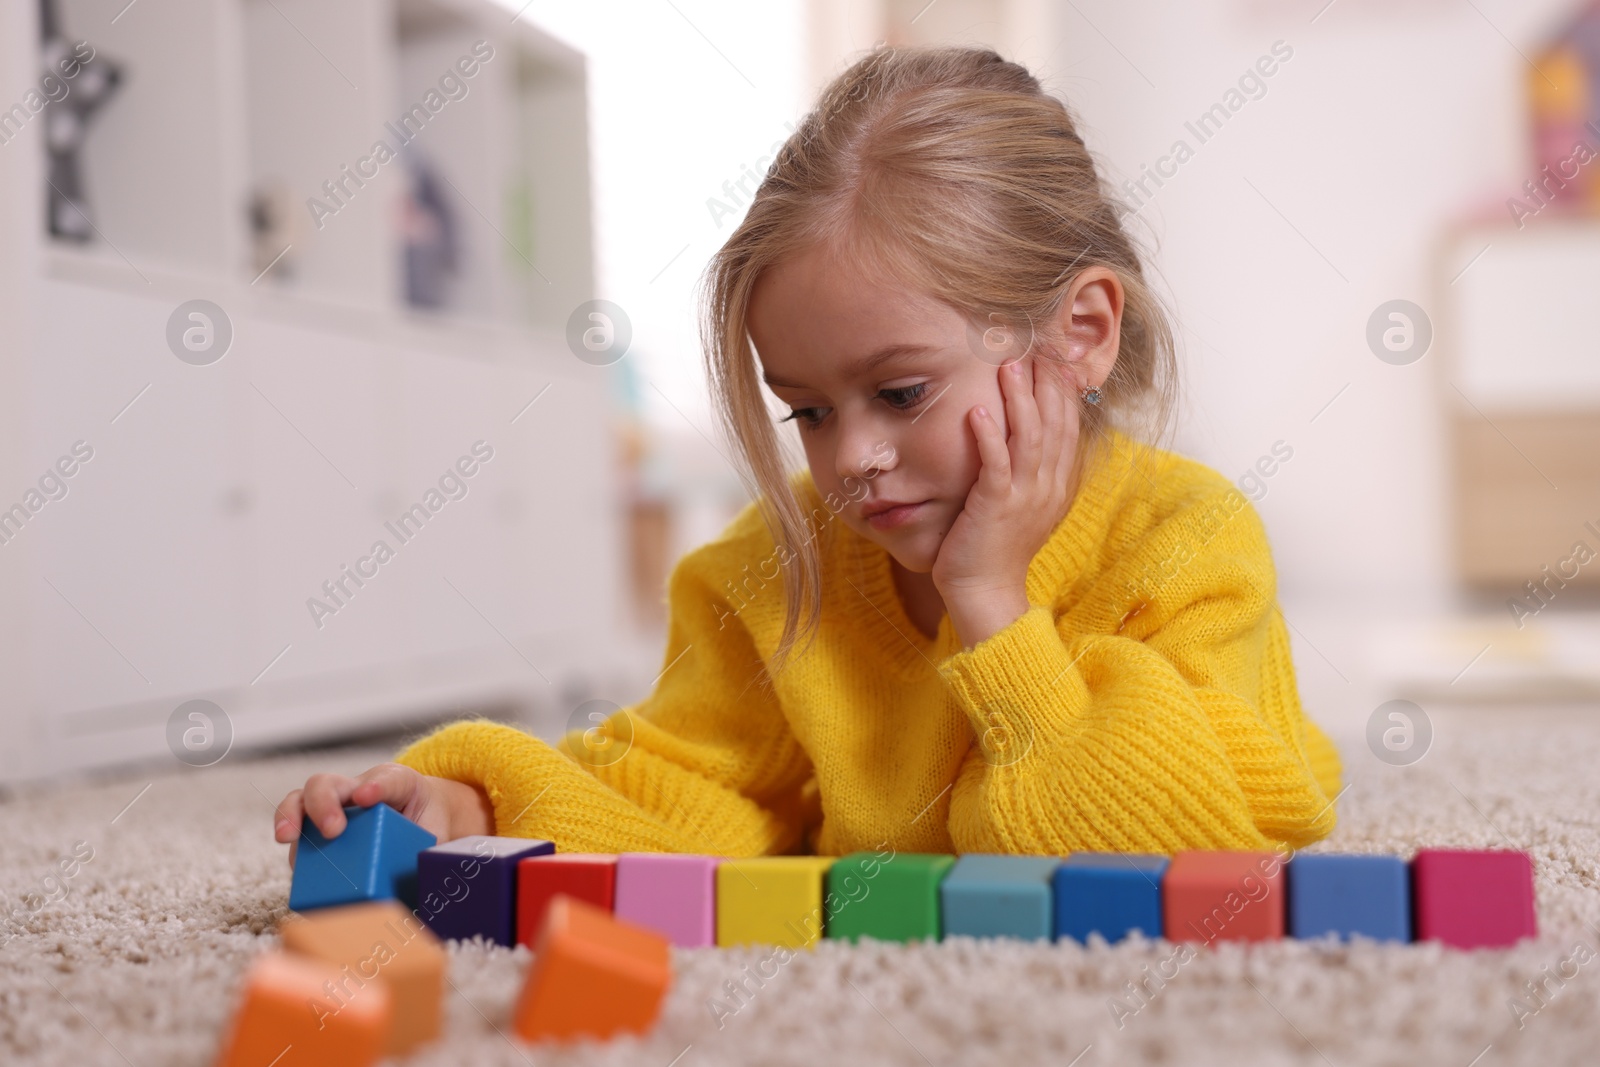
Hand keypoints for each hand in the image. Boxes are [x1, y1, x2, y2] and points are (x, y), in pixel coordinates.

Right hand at [273, 762, 494, 867]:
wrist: (422, 819)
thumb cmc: (428, 822)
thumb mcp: (438, 833)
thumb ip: (431, 852)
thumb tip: (423, 884)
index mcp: (395, 784)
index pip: (387, 780)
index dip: (376, 787)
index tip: (366, 798)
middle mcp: (355, 791)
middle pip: (327, 784)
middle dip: (323, 802)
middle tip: (332, 830)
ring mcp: (333, 810)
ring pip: (301, 802)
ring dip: (291, 817)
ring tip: (288, 838)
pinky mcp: (320, 835)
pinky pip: (300, 837)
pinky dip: (294, 850)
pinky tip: (297, 870)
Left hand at [932, 355, 1080, 647]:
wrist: (986, 591)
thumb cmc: (997, 545)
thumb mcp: (1026, 502)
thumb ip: (1034, 468)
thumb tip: (1033, 432)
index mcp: (1058, 483)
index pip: (1067, 425)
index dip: (1062, 389)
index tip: (1053, 356)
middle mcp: (1048, 486)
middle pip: (1054, 423)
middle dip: (1045, 383)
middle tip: (1033, 345)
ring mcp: (1024, 496)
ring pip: (1029, 437)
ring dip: (1019, 398)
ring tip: (1009, 365)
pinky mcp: (996, 507)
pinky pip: (997, 465)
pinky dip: (990, 435)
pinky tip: (981, 410)